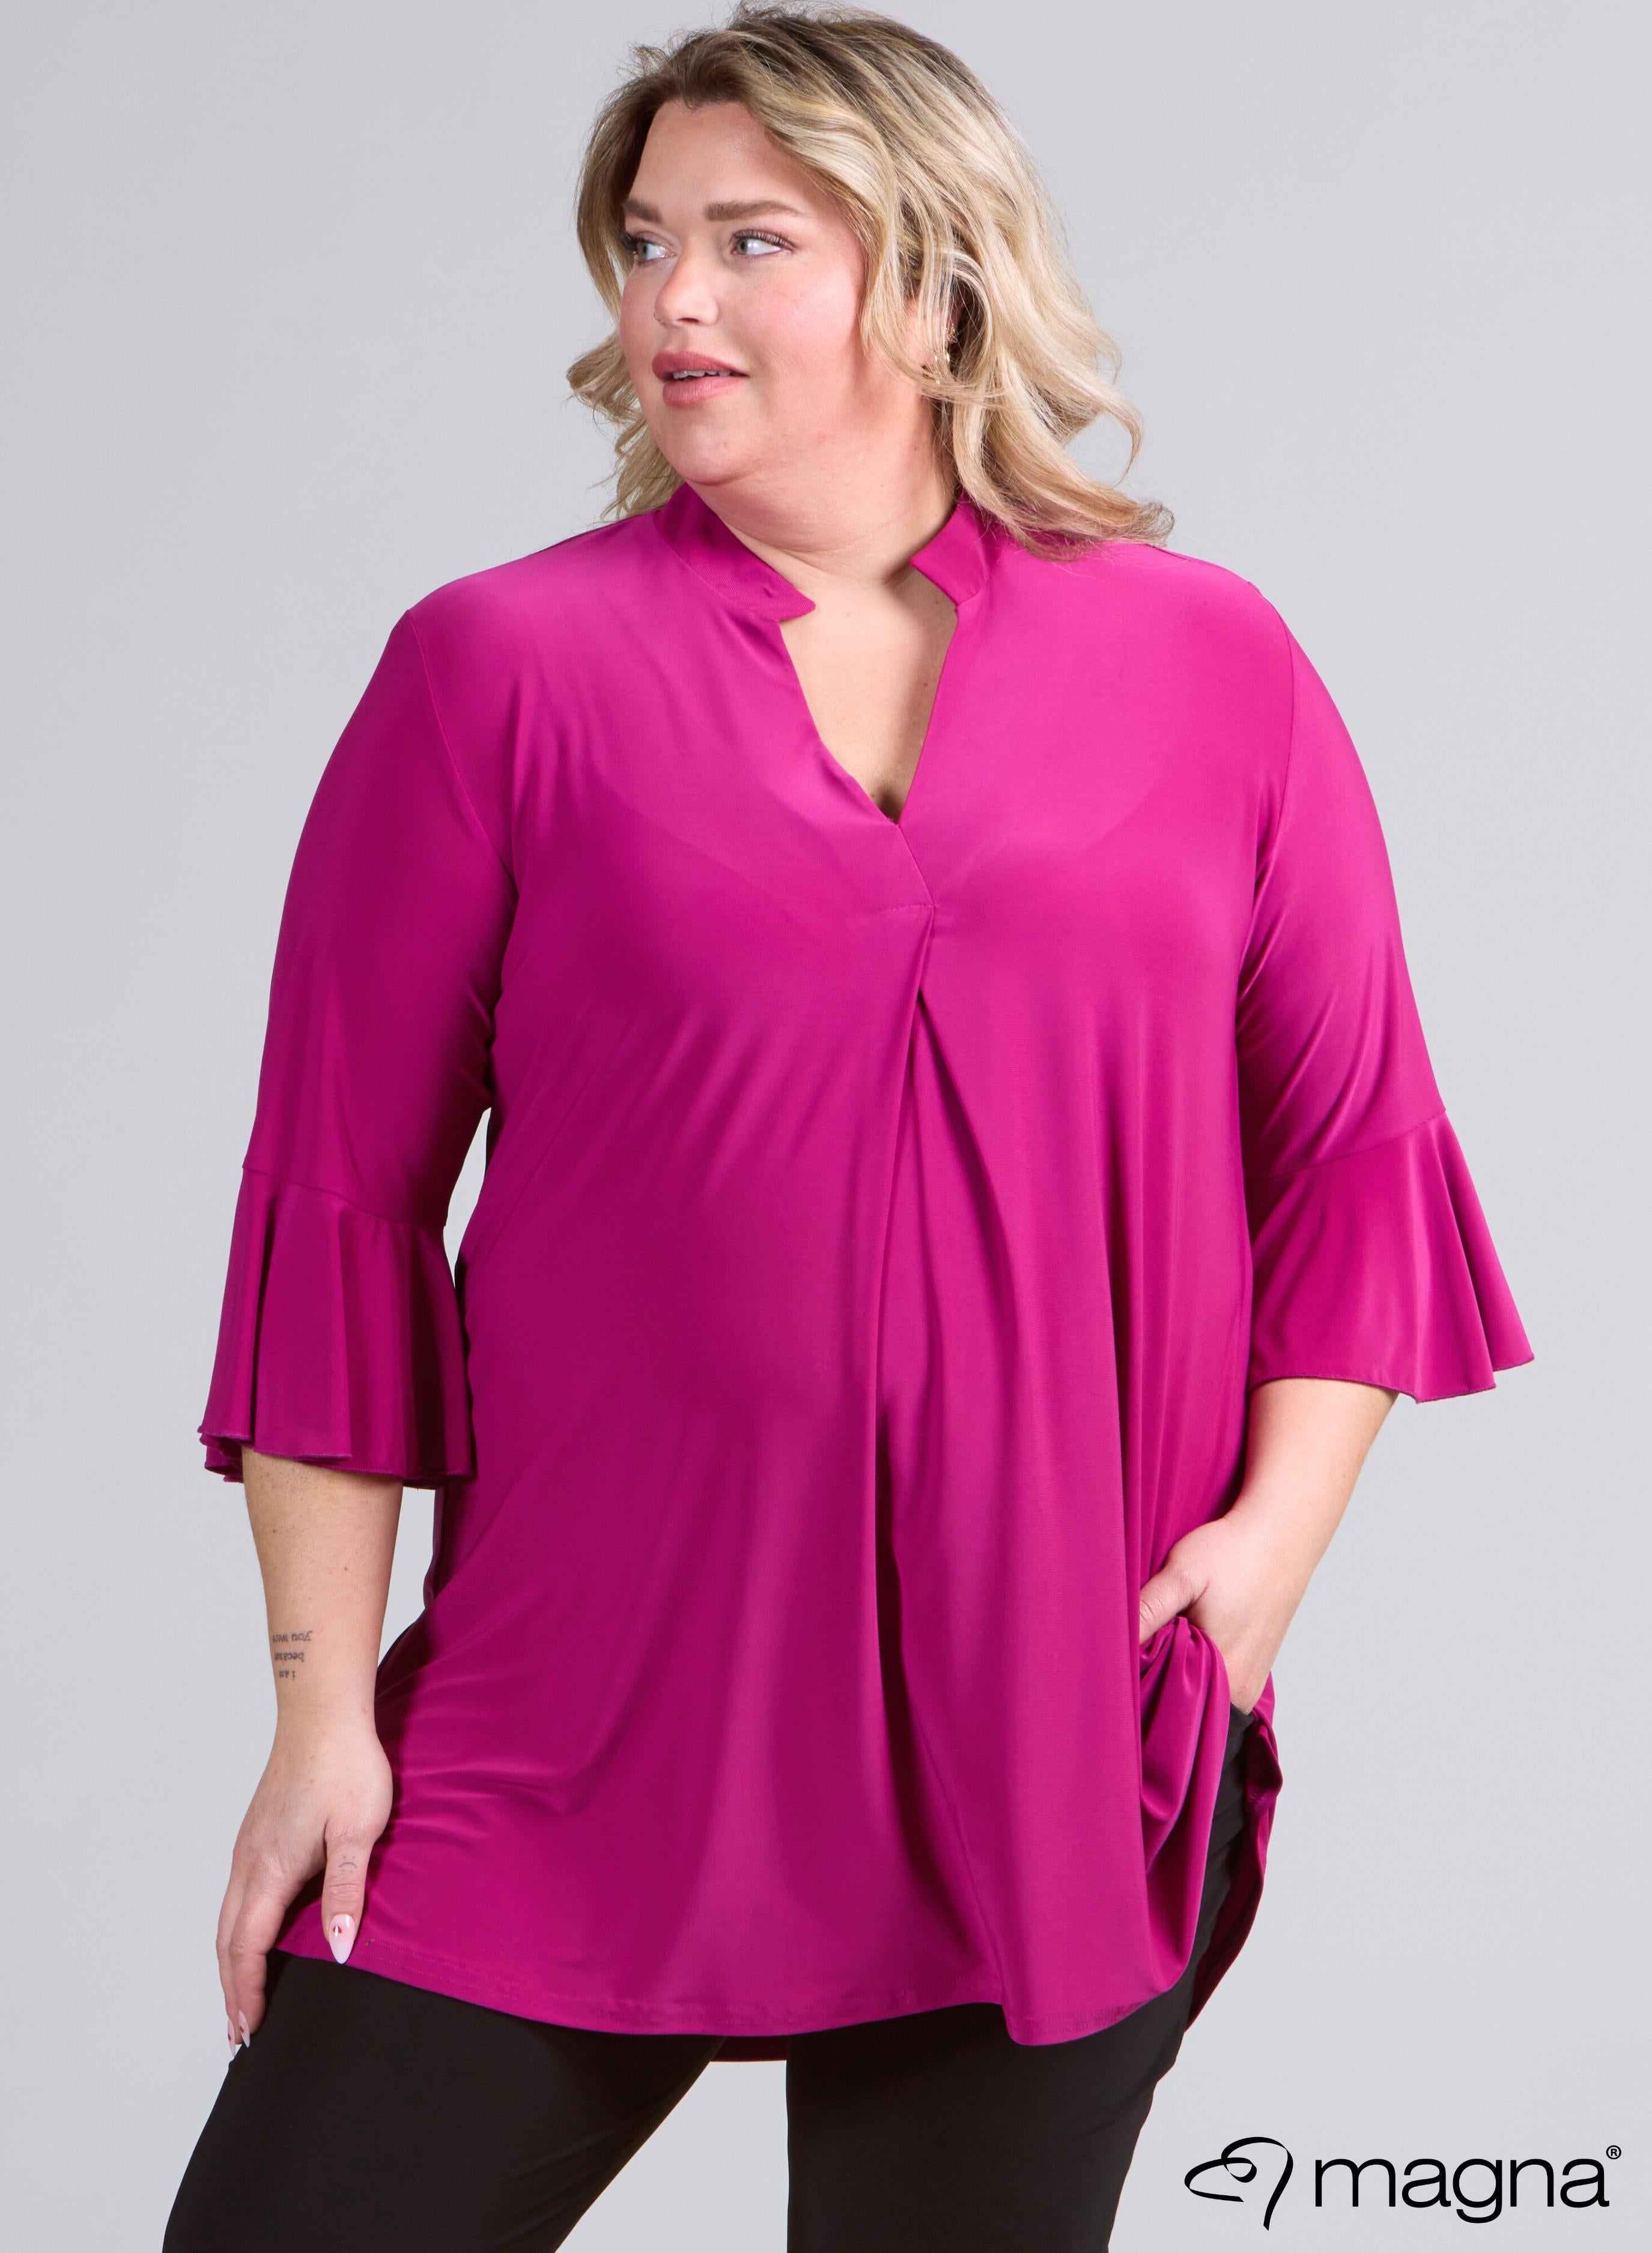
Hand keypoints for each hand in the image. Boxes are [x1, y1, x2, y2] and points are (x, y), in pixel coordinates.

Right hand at [216, 1718, 392, 2045]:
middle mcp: (249, 1862)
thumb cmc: (346, 1765)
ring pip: (228, 1918)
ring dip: (231, 1961)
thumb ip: (346, 1891)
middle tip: (239, 2033)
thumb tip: (338, 1950)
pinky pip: (237, 1895)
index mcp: (270, 1868)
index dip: (247, 1992)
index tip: (250, 2030)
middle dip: (231, 1989)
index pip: (247, 1947)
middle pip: (227, 1941)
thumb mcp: (358, 1831)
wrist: (323, 1711)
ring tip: (242, 1996)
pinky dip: (237, 1930)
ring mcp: (249, 1845)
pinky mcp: (258, 1832)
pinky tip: (254, 1935)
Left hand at [1137, 1507, 1312, 1715]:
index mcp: (1226, 1678)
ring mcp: (1251, 1683)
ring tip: (1174, 1632)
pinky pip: (1217, 1678)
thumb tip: (1110, 1642)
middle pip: (1185, 1701)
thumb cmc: (1234, 1552)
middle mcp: (1242, 1692)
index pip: (1169, 1704)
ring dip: (1180, 1668)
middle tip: (1149, 1640)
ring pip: (1201, 1689)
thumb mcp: (1182, 1575)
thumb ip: (1148, 1610)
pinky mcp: (1254, 1669)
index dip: (1142, 1682)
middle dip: (1160, 1677)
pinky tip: (1193, 1632)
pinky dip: (1200, 1661)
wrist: (1281, 1534)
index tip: (1126, 1659)